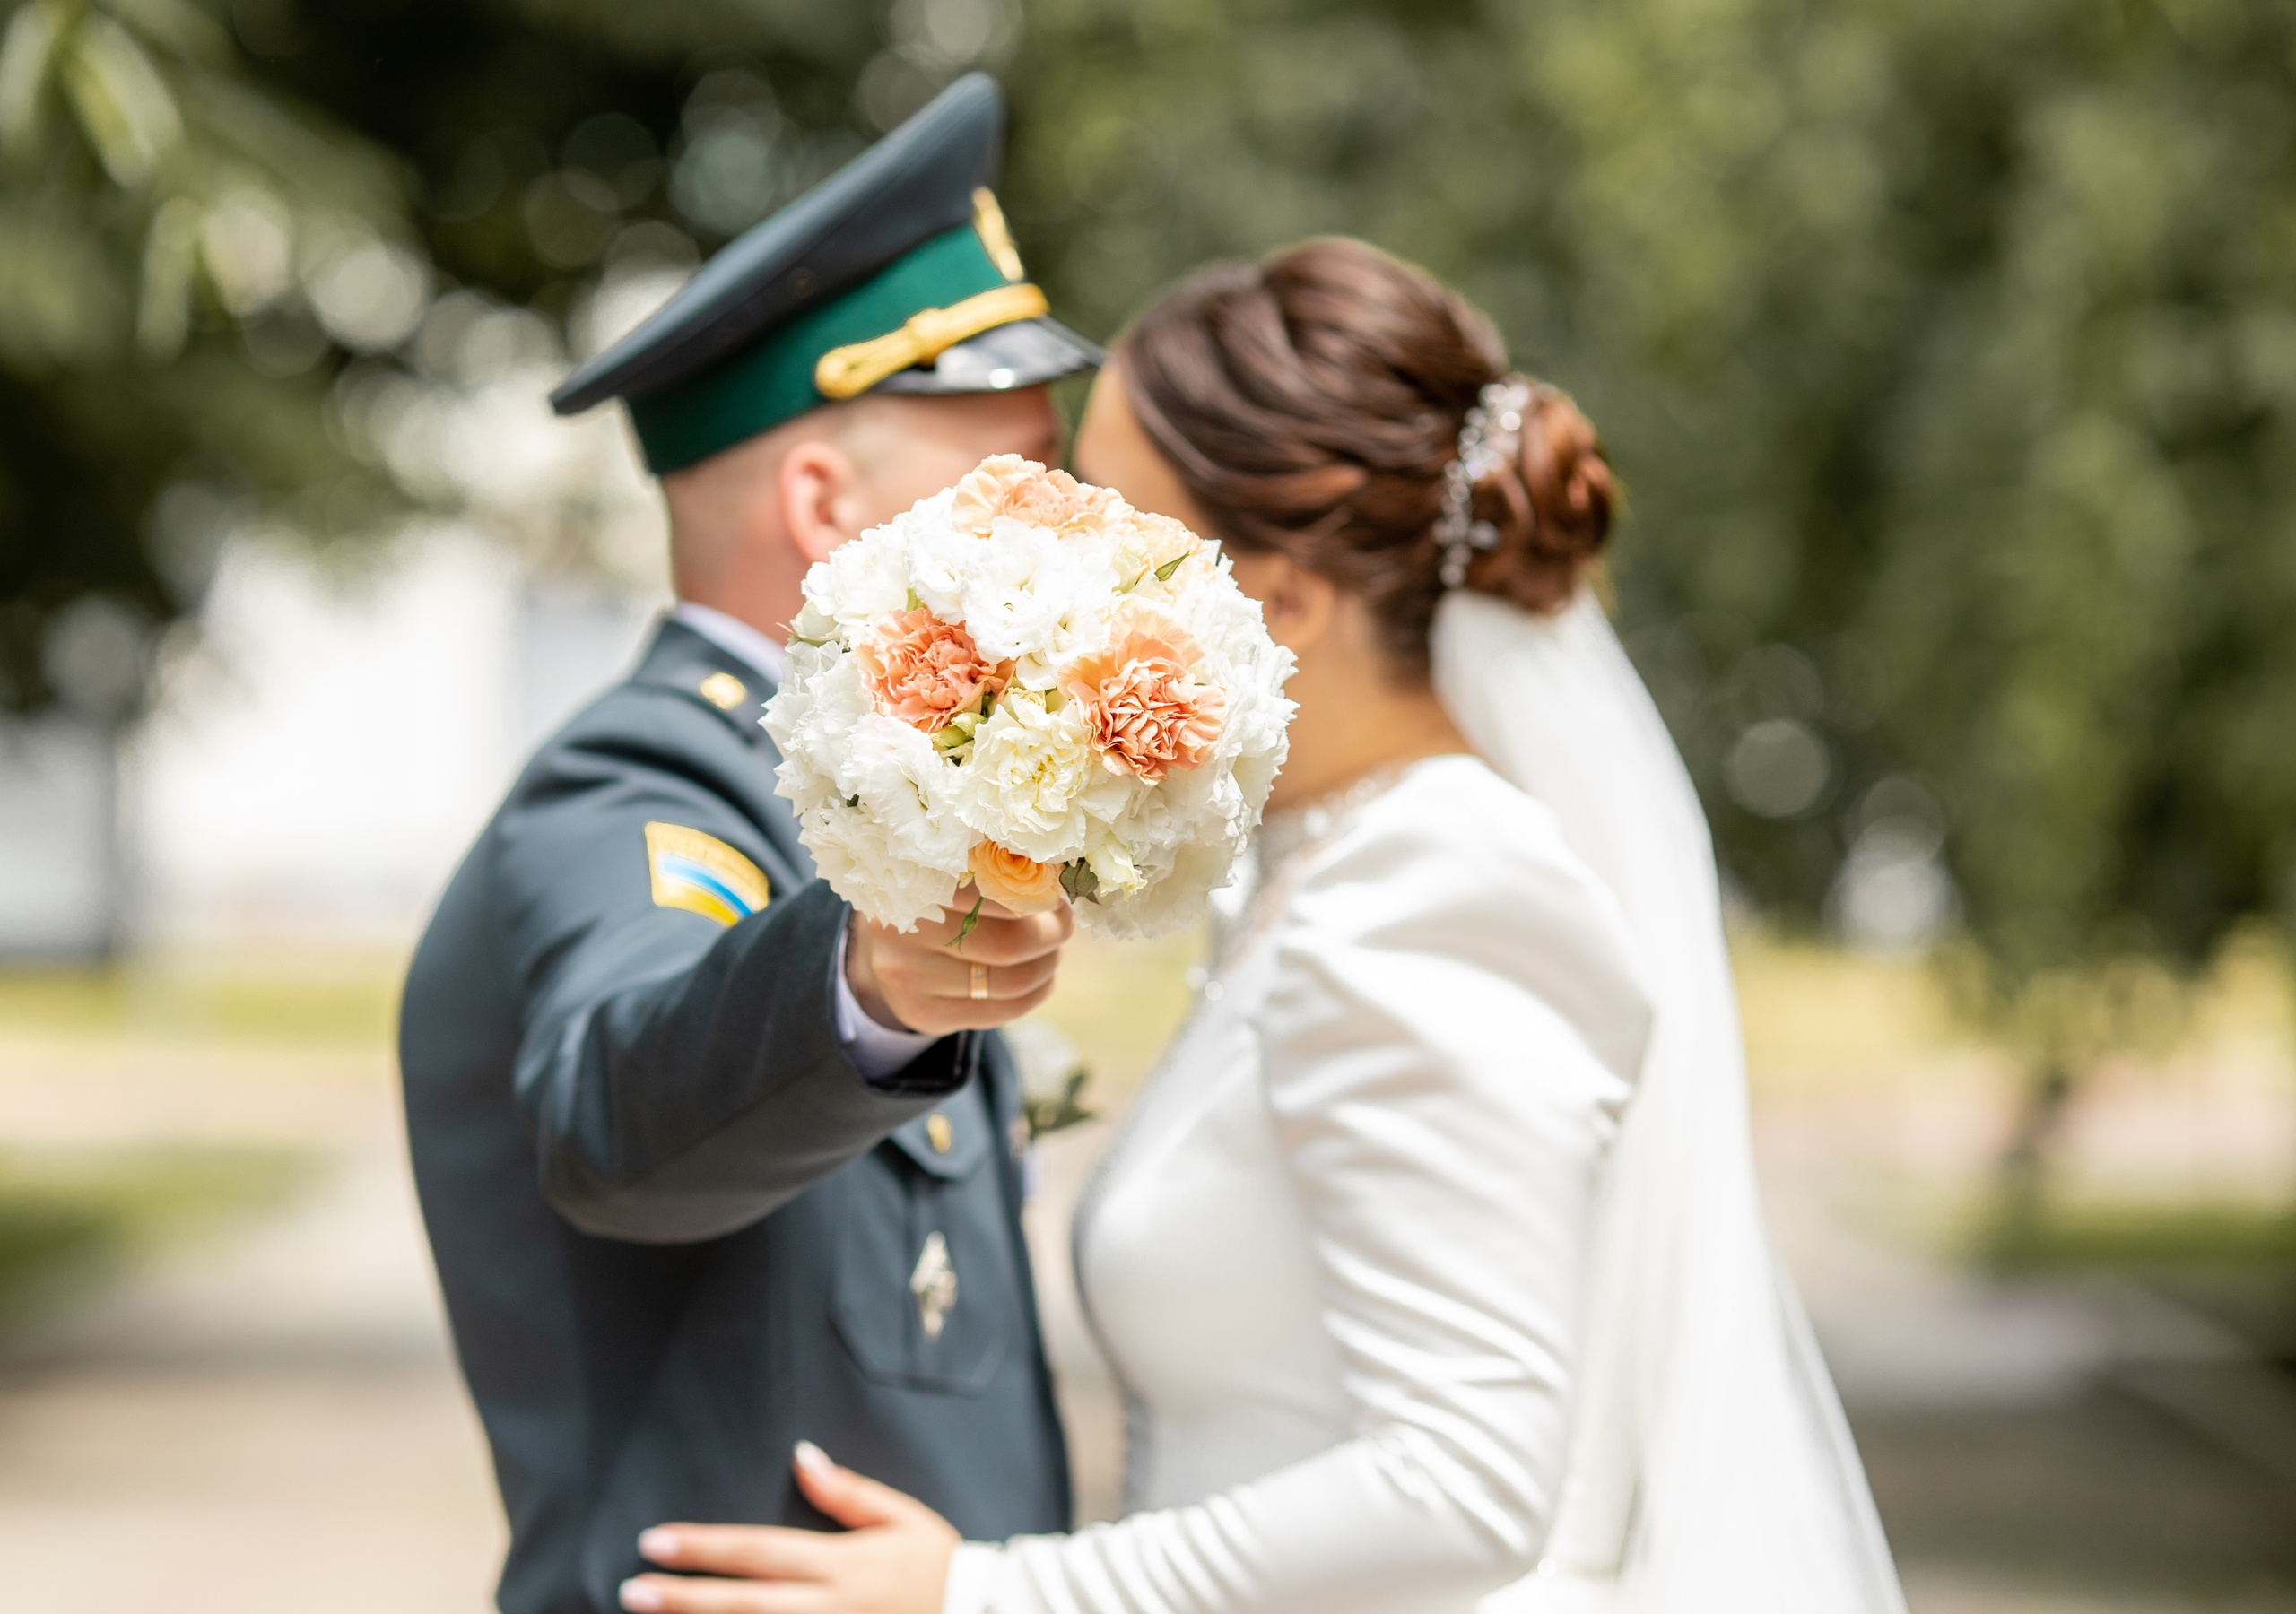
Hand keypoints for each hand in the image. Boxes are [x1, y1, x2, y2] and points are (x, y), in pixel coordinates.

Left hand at [620, 1442, 956, 1613]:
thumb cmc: (939, 1567)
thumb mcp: (903, 1519)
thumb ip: (849, 1493)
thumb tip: (802, 1457)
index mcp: (843, 1564)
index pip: (759, 1552)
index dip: (704, 1548)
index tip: (655, 1540)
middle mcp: (830, 1609)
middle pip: (744, 1604)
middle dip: (684, 1598)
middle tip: (632, 1589)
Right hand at [845, 886, 1072, 1036]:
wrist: (886, 946)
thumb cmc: (935, 894)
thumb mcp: (951, 867)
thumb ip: (994, 865)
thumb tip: (1060, 874)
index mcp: (914, 876)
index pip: (997, 889)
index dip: (1038, 891)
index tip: (1055, 887)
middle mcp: (904, 928)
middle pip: (1010, 942)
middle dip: (1052, 932)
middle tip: (1064, 920)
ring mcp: (907, 976)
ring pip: (1011, 980)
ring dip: (1049, 963)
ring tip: (1056, 947)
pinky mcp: (921, 1012)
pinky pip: (1002, 1010)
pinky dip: (1037, 991)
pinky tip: (1044, 977)